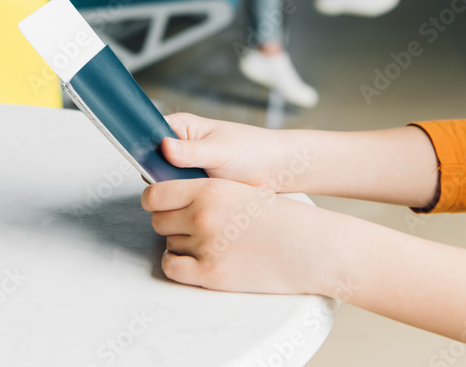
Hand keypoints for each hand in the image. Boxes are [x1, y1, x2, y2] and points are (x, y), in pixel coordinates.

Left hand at [142, 177, 338, 294]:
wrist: (310, 247)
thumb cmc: (279, 219)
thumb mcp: (237, 191)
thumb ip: (202, 193)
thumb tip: (165, 199)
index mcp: (209, 190)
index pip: (155, 195)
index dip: (155, 202)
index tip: (161, 206)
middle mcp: (202, 216)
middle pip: (158, 221)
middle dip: (172, 224)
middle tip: (194, 227)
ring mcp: (205, 246)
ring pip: (169, 243)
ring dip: (182, 245)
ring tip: (213, 243)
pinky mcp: (211, 274)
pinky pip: (172, 267)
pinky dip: (179, 265)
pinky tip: (198, 261)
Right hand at [162, 113, 308, 192]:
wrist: (274, 172)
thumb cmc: (252, 150)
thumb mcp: (220, 149)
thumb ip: (191, 151)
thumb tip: (165, 147)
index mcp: (181, 127)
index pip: (149, 134)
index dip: (145, 148)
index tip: (151, 163)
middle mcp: (178, 147)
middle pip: (152, 162)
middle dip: (161, 174)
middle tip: (179, 180)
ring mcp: (184, 169)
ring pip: (163, 183)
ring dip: (173, 189)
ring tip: (193, 190)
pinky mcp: (192, 188)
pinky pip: (177, 197)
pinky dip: (183, 200)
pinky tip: (194, 201)